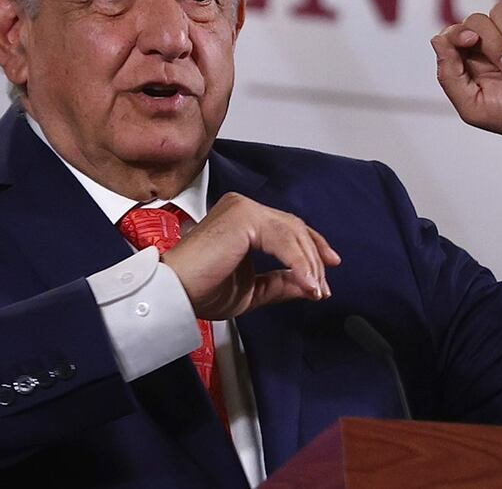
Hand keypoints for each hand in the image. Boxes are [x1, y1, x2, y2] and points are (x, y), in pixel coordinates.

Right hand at [162, 193, 339, 319]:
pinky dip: (299, 263)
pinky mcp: (244, 217)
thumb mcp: (252, 289)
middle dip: (314, 259)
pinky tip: (306, 283)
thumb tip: (310, 285)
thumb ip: (280, 283)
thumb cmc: (201, 290)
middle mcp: (243, 207)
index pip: (287, 227)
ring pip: (292, 233)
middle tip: (323, 287)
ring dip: (309, 264)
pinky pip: (283, 240)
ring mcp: (243, 209)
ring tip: (315, 290)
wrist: (174, 293)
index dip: (311, 248)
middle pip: (294, 228)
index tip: (327, 269)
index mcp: (242, 220)